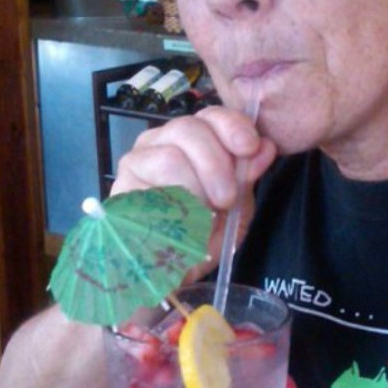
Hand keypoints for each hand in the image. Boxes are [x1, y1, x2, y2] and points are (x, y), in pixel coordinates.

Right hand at [111, 105, 275, 276]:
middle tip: (226, 199)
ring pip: (170, 156)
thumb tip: (267, 146)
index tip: (250, 148)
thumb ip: (247, 176)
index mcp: (191, 138)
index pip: (210, 115)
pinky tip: (180, 223)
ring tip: (204, 215)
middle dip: (216, 164)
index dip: (232, 126)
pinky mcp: (121, 189)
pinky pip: (149, 188)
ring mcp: (136, 163)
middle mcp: (160, 141)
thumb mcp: (236, 205)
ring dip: (195, 188)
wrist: (173, 272)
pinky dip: (172, 208)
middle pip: (188, 129)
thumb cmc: (205, 233)